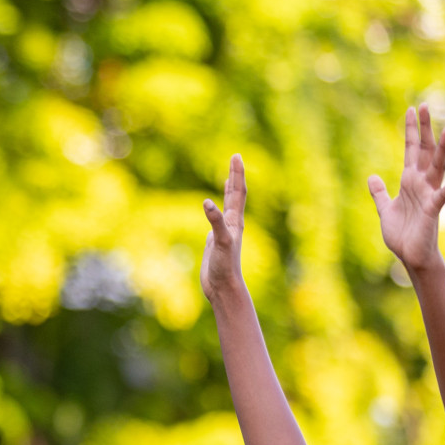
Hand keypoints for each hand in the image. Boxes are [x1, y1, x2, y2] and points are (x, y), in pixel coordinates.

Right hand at [200, 154, 246, 299]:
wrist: (223, 288)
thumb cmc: (224, 266)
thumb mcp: (220, 241)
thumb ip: (215, 222)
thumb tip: (206, 202)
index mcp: (235, 221)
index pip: (237, 192)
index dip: (237, 173)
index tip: (236, 156)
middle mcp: (232, 224)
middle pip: (235, 195)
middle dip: (235, 176)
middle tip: (235, 158)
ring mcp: (224, 232)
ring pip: (228, 206)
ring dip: (229, 190)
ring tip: (229, 178)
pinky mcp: (215, 241)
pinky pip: (217, 220)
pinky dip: (215, 210)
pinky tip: (212, 209)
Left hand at [369, 103, 444, 274]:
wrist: (410, 255)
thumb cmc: (402, 233)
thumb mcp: (385, 209)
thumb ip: (379, 193)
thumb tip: (371, 176)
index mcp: (409, 181)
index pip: (411, 151)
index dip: (410, 131)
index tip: (411, 110)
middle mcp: (421, 183)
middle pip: (423, 151)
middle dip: (423, 129)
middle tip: (424, 105)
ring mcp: (428, 194)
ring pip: (437, 166)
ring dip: (442, 149)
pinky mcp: (432, 209)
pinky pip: (443, 195)